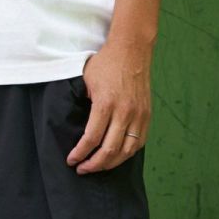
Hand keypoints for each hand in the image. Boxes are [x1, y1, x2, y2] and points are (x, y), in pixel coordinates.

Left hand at [66, 41, 151, 172]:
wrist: (131, 49)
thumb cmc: (106, 63)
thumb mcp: (85, 80)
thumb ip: (81, 103)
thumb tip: (75, 124)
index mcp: (106, 103)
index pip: (91, 139)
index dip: (80, 153)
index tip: (72, 160)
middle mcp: (124, 112)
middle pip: (110, 150)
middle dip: (93, 164)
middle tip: (82, 169)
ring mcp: (138, 114)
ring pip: (126, 151)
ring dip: (111, 164)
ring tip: (98, 166)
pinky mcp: (146, 115)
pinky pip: (138, 142)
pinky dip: (127, 154)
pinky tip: (116, 157)